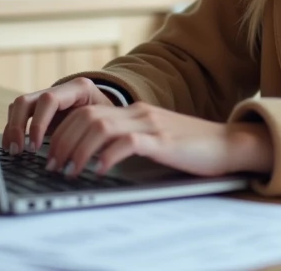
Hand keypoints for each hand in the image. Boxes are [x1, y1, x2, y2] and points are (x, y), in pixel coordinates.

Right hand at [2, 78, 114, 154]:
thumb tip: (76, 160)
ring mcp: (47, 97)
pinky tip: (12, 146)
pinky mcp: (40, 108)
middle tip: (19, 150)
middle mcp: (59, 90)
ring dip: (13, 128)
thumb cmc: (110, 121)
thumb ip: (90, 137)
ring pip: (19, 106)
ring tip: (13, 151)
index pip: (49, 100)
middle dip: (18, 126)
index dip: (38, 123)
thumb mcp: (105, 126)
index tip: (35, 147)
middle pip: (26, 100)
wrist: (112, 111)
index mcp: (78, 89)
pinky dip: (13, 130)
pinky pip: (19, 114)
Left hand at [43, 101, 273, 178]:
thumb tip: (96, 159)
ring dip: (78, 149)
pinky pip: (127, 142)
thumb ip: (130, 141)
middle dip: (63, 141)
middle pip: (87, 116)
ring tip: (69, 170)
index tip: (51, 153)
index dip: (63, 131)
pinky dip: (107, 155)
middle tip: (52, 165)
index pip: (87, 111)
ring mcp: (151, 124)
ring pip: (100, 126)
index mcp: (135, 111)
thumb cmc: (193, 148)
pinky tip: (99, 170)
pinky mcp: (163, 140)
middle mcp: (139, 112)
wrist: (229, 143)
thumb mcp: (155, 140)